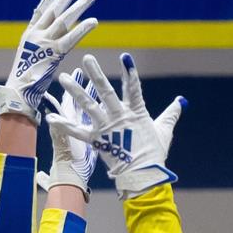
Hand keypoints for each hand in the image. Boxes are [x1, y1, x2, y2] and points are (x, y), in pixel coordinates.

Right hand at [0, 0, 98, 121]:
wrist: (18, 93)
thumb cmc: (25, 78)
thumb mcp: (28, 54)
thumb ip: (37, 41)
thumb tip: (44, 30)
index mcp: (29, 34)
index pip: (42, 9)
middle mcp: (36, 34)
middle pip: (54, 8)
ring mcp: (44, 43)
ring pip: (64, 19)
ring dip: (79, 6)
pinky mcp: (54, 54)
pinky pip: (71, 38)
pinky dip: (82, 28)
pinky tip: (94, 21)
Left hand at [48, 53, 185, 198]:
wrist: (142, 175)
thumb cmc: (153, 153)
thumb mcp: (164, 130)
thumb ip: (171, 114)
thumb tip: (181, 101)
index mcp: (136, 112)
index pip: (133, 87)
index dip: (130, 72)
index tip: (125, 57)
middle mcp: (119, 116)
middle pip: (105, 91)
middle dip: (95, 74)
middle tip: (87, 58)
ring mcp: (106, 128)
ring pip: (88, 106)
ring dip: (75, 92)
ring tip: (63, 78)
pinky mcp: (96, 140)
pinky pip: (77, 131)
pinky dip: (64, 125)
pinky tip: (51, 118)